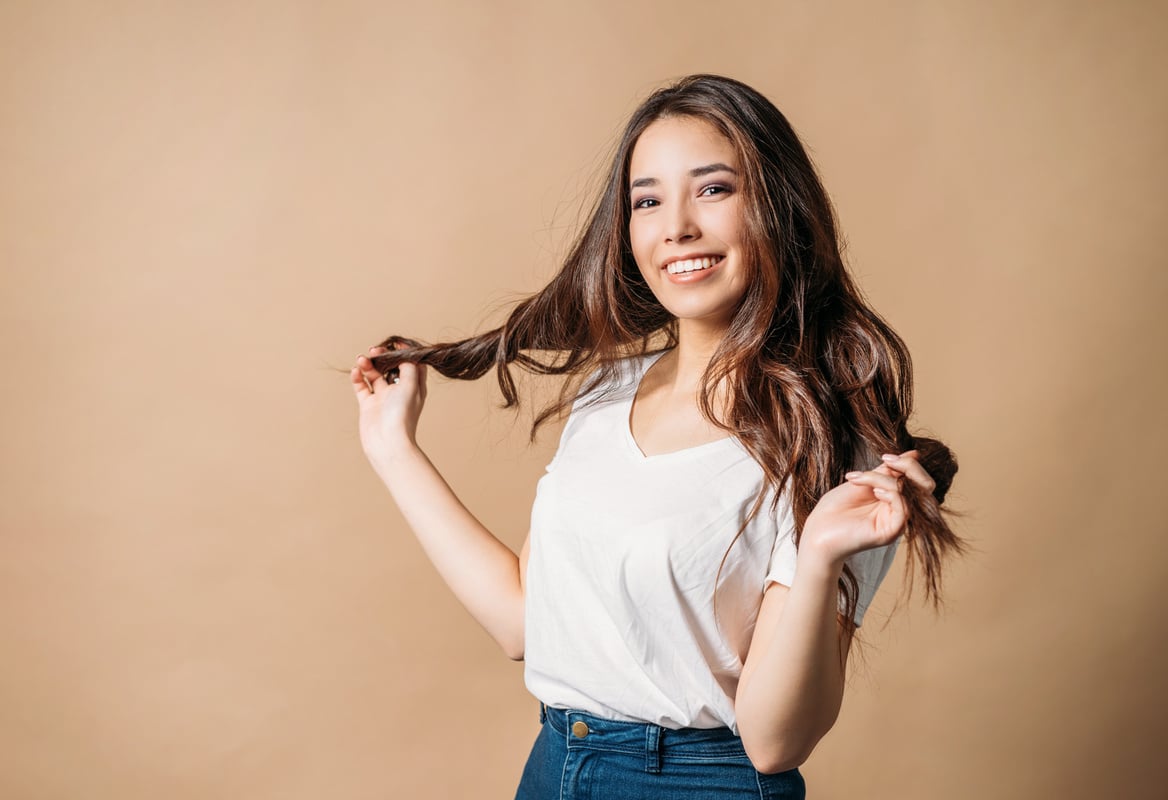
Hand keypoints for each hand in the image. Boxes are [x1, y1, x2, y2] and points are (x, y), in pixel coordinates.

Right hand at [350, 345, 427, 473]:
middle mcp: (399, 390)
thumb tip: (405, 353)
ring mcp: (383, 397)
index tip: (395, 343)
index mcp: (414, 386)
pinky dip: (358, 377)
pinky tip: (356, 371)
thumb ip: (409, 366)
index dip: (404, 351)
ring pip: (374, 374)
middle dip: (382, 356)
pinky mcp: (368, 404)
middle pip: (390, 366)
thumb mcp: (412, 385)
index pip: (411, 363)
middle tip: (374, 351)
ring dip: (367, 364)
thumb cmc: (403, 415)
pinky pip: (361, 386)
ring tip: (361, 360)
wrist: (387, 442)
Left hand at [799, 450, 934, 569]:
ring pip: (909, 493)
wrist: (818, 531)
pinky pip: (903, 508)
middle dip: (909, 467)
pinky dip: (890, 494)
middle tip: (886, 460)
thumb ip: (887, 470)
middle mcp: (900, 511)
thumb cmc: (836, 508)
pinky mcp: (891, 532)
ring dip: (883, 479)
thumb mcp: (863, 481)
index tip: (885, 457)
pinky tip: (874, 492)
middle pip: (927, 486)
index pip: (919, 478)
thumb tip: (913, 454)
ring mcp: (897, 522)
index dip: (908, 463)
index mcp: (895, 498)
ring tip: (859, 480)